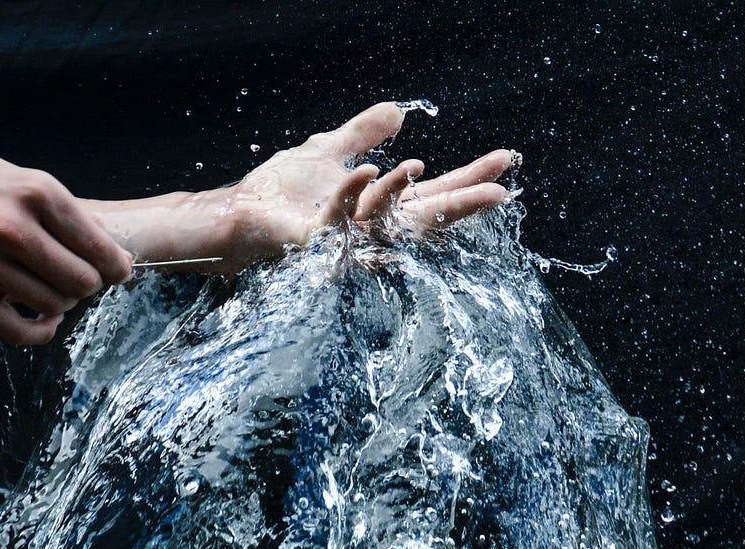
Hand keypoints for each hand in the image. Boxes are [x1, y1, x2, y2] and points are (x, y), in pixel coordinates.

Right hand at [0, 149, 133, 344]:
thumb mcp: (26, 182)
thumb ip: (72, 217)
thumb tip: (119, 258)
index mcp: (36, 193)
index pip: (99, 248)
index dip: (116, 267)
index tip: (115, 271)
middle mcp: (11, 227)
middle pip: (82, 282)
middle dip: (89, 284)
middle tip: (76, 277)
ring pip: (57, 305)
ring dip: (63, 303)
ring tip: (51, 287)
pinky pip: (21, 332)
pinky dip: (43, 331)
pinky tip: (46, 319)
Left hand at [214, 102, 513, 270]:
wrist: (239, 212)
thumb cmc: (279, 192)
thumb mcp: (328, 151)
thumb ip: (364, 133)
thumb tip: (400, 111)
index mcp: (380, 207)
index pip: (435, 192)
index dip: (469, 178)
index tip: (504, 161)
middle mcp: (372, 229)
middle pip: (427, 215)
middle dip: (463, 203)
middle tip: (502, 192)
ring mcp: (347, 239)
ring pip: (387, 220)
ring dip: (405, 194)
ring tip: (421, 167)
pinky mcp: (318, 241)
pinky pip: (341, 217)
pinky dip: (354, 193)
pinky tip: (368, 170)